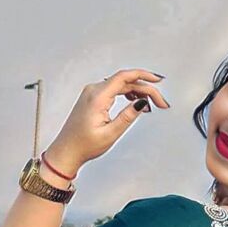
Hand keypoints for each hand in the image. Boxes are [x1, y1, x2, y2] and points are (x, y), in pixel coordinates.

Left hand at [44, 68, 170, 173]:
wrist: (66, 150)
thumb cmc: (83, 145)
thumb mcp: (110, 133)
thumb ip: (127, 116)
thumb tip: (141, 103)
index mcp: (97, 97)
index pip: (124, 78)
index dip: (144, 76)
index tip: (158, 81)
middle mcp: (93, 90)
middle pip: (125, 81)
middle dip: (145, 89)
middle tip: (160, 103)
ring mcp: (92, 93)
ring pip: (120, 85)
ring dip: (137, 91)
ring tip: (151, 104)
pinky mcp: (92, 97)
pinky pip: (113, 89)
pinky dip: (127, 93)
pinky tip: (135, 102)